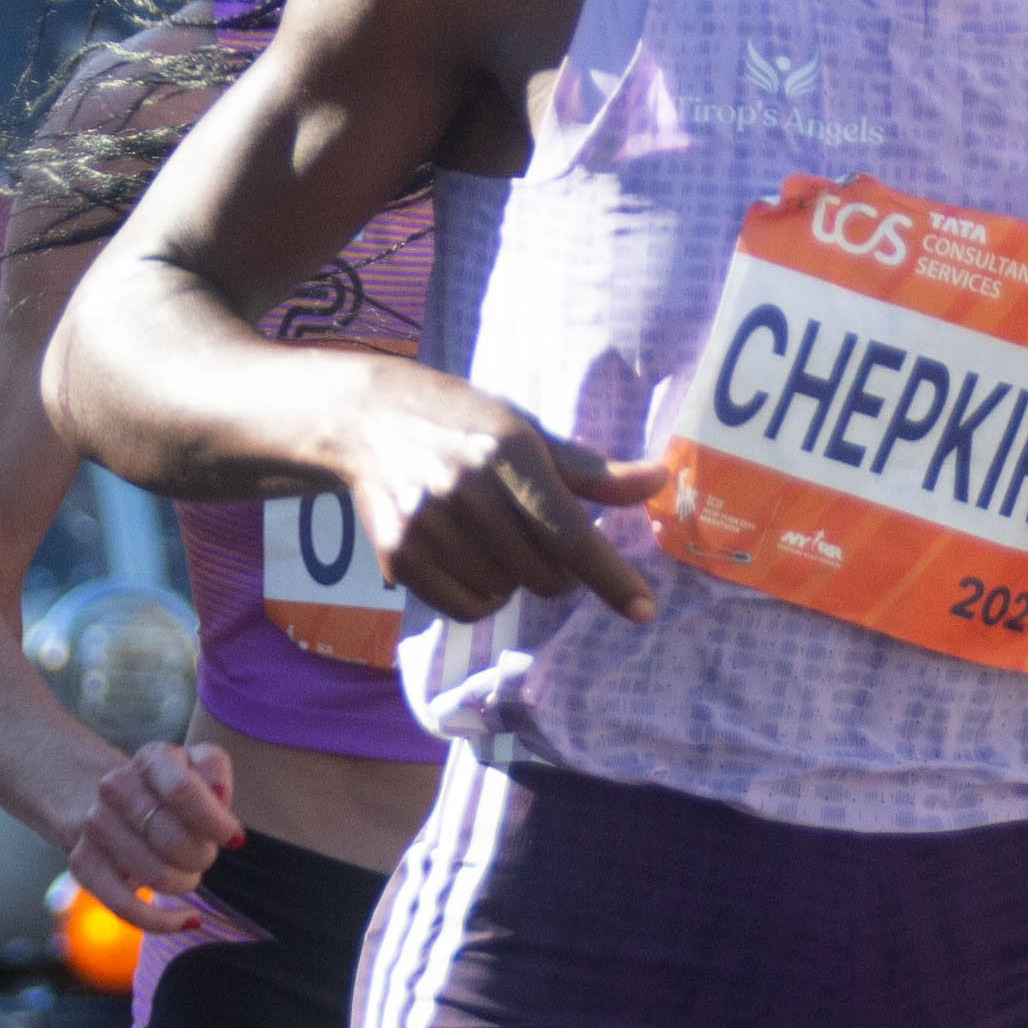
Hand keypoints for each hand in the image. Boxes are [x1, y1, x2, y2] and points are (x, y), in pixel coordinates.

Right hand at [66, 739, 239, 932]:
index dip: (216, 824)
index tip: (233, 839)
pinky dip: (163, 921)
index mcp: (151, 759)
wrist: (107, 797)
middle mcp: (115, 788)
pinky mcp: (83, 864)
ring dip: (185, 882)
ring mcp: (95, 827)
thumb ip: (213, 769)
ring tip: (188, 872)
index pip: (183, 793)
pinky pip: (125, 907)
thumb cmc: (168, 788)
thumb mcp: (194, 764)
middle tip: (204, 854)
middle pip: (173, 840)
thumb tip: (221, 796)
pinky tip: (188, 920)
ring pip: (155, 875)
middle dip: (202, 856)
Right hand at [325, 364, 669, 625]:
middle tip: (537, 539)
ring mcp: (427, 523)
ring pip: (504, 594)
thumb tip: (659, 481)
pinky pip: (464, 608)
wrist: (368, 417)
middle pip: (543, 574)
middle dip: (557, 570)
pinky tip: (467, 558)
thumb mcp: (525, 431)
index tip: (644, 610)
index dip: (610, 576)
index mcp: (507, 451)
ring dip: (513, 580)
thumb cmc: (463, 422)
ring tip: (491, 538)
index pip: (569, 531)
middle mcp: (466, 487)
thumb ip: (590, 470)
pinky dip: (479, 597)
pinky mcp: (397, 553)